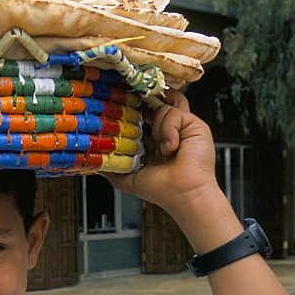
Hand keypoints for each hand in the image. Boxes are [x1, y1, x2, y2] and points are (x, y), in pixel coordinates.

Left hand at [101, 90, 219, 217]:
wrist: (182, 194)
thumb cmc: (163, 190)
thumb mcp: (130, 178)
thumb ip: (114, 169)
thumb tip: (97, 164)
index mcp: (163, 140)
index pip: (152, 114)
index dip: (141, 108)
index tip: (128, 106)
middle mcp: (175, 131)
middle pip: (163, 101)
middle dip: (149, 100)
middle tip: (138, 106)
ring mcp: (186, 127)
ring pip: (166, 108)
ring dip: (159, 125)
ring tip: (163, 148)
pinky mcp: (196, 126)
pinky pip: (175, 114)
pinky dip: (169, 129)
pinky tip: (172, 147)